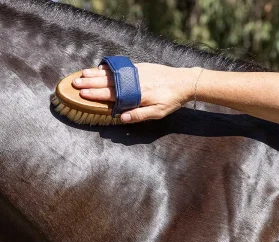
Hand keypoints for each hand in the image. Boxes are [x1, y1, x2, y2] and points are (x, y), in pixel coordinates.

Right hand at [72, 63, 195, 122]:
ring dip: (96, 74)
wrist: (184, 81)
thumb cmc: (171, 99)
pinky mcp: (140, 66)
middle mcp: (133, 82)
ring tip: (83, 74)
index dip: (96, 95)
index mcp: (135, 95)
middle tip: (76, 83)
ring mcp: (135, 72)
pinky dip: (108, 68)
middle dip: (90, 83)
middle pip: (107, 82)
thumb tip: (120, 118)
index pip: (111, 95)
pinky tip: (100, 67)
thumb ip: (139, 115)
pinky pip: (120, 67)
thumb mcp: (158, 112)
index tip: (82, 94)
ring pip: (112, 73)